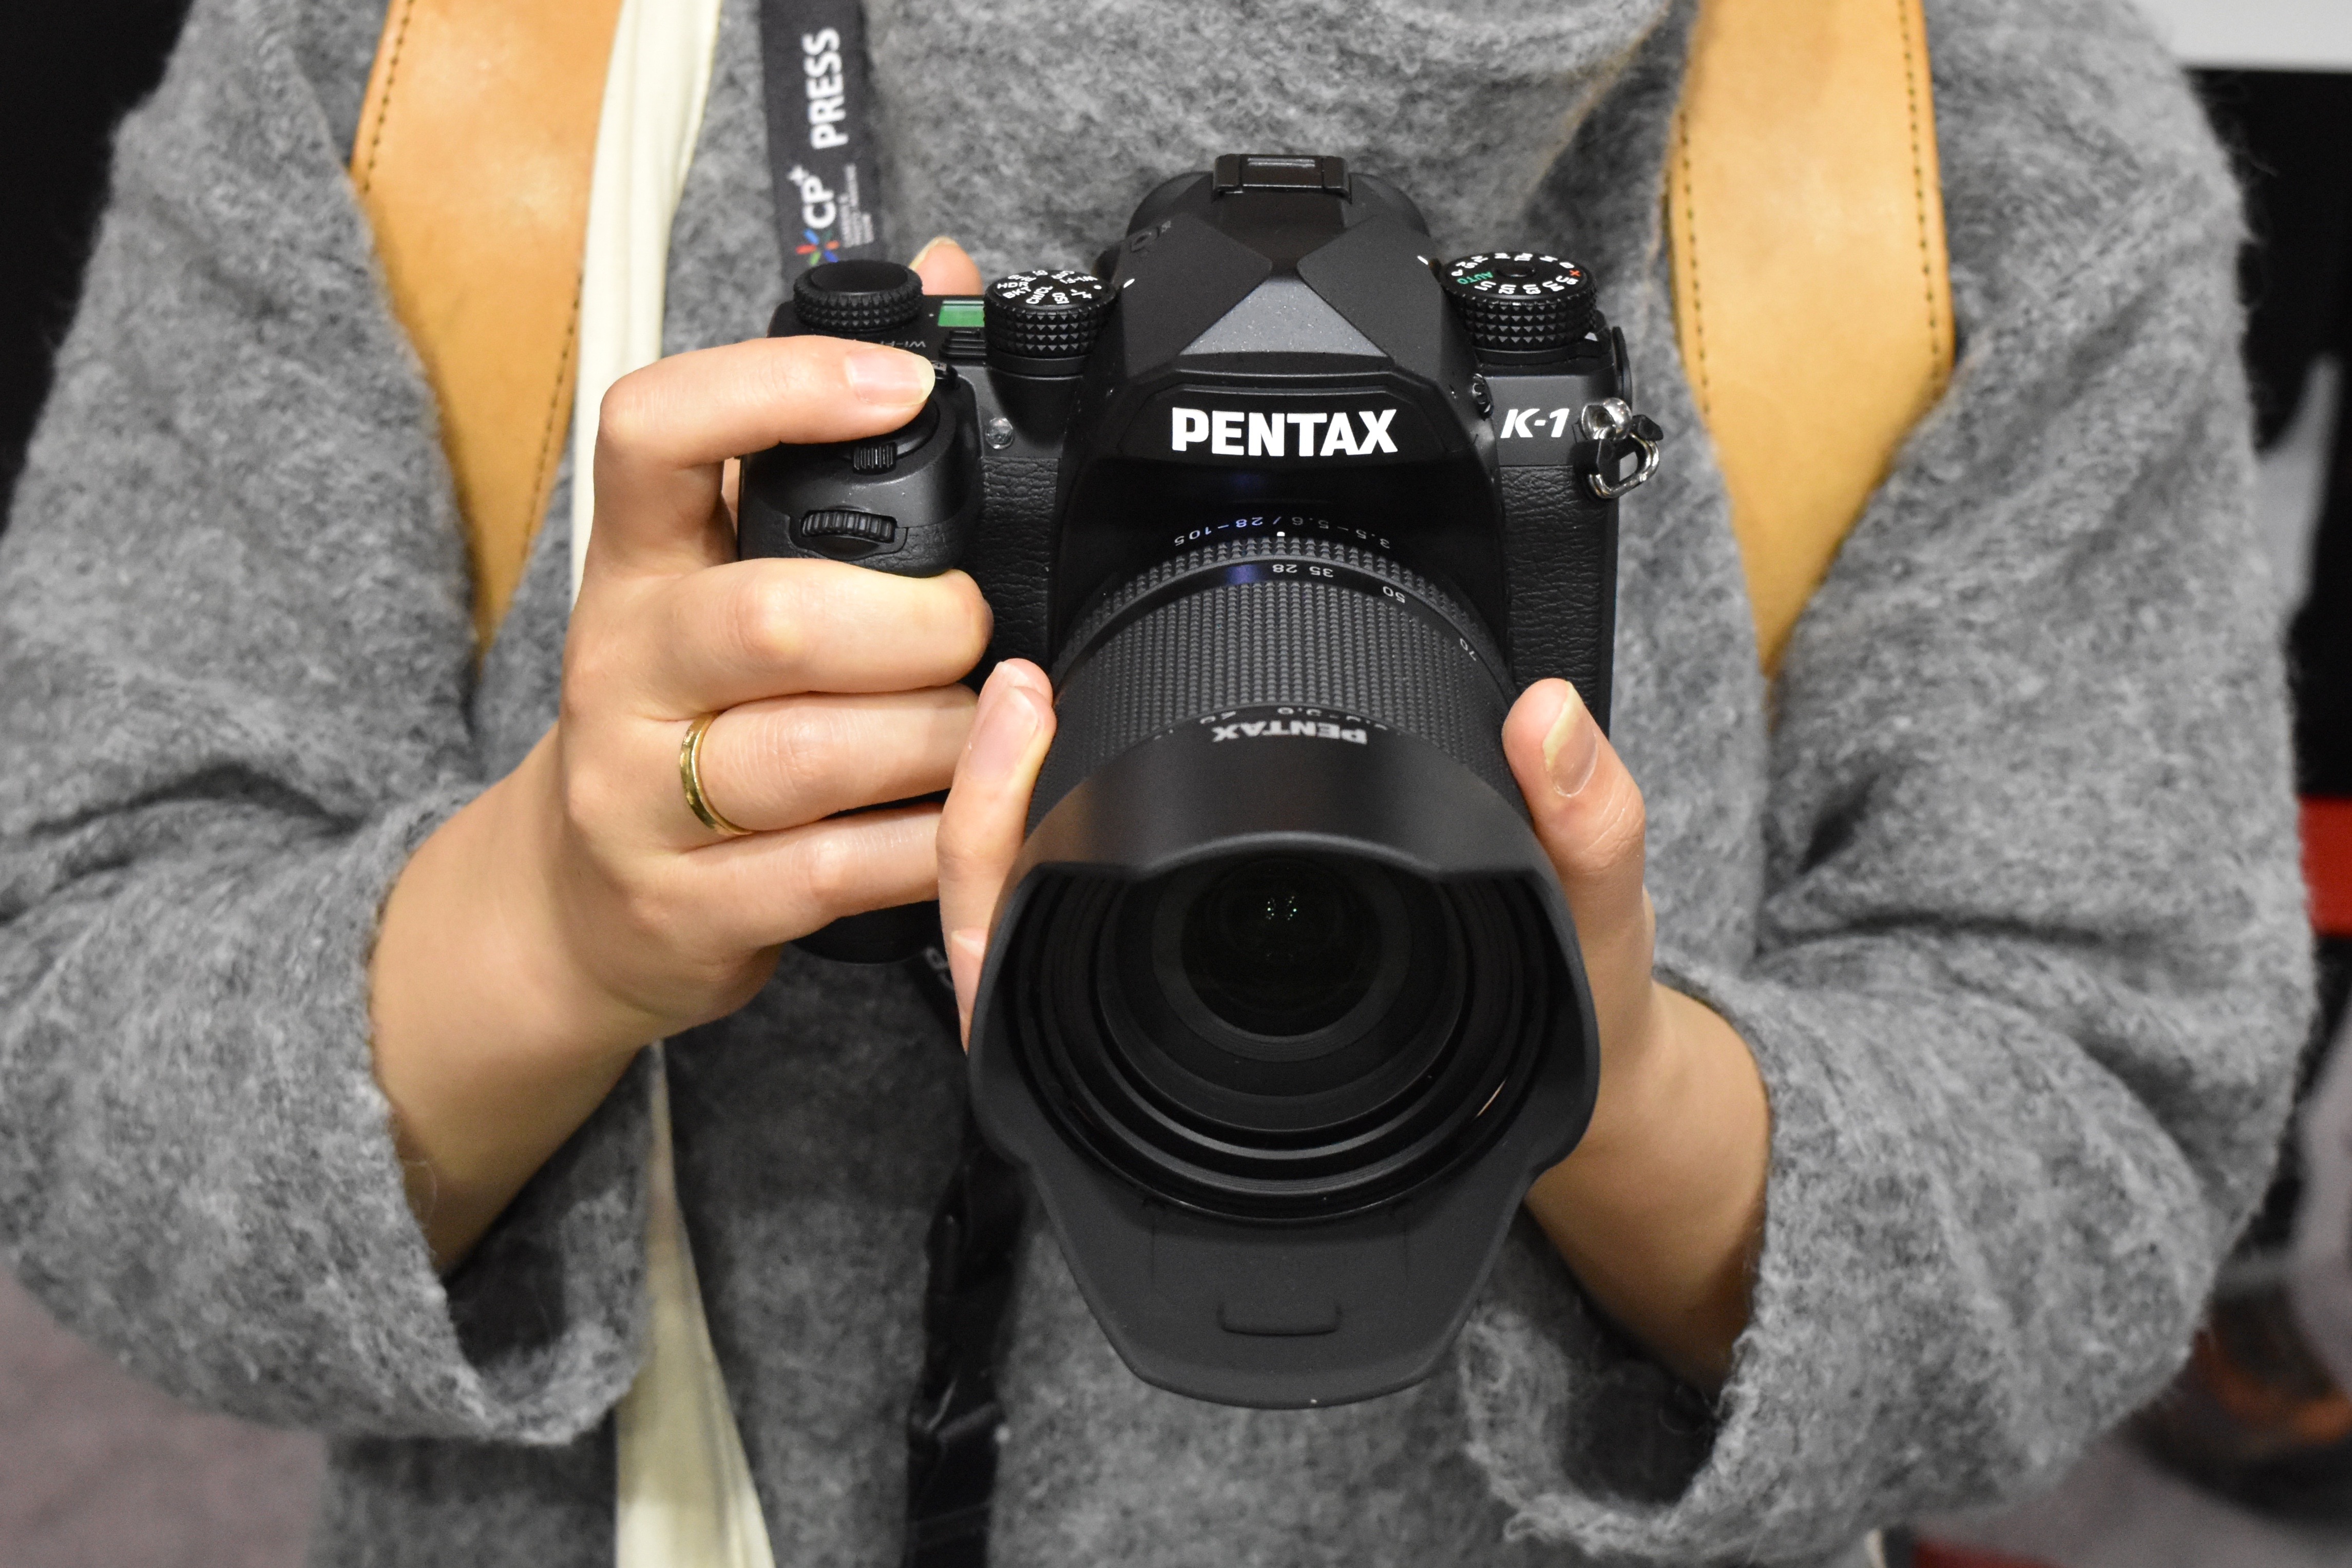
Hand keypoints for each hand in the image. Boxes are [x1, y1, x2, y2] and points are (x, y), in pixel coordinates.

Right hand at [370, 242, 998, 1265]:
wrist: (579, 908)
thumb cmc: (686, 716)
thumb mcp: (725, 577)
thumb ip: (826, 447)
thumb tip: (943, 270)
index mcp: (636, 566)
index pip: (654, 433)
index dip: (780, 390)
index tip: (898, 386)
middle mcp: (622, 670)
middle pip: (778, 615)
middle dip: (923, 622)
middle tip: (967, 635)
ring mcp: (642, 798)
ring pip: (823, 753)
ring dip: (942, 741)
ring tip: (970, 732)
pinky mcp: (689, 909)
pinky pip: (843, 871)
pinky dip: (931, 845)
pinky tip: (954, 825)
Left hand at [929, 672, 1770, 1388]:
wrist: (1584, 1071)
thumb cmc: (1564, 1020)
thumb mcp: (1590, 932)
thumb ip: (1583, 834)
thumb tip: (1546, 723)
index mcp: (1249, 1062)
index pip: (1059, 975)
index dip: (1003, 843)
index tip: (1028, 717)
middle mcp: (1192, 1041)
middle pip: (1011, 943)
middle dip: (982, 813)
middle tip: (1018, 690)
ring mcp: (1185, 1006)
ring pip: (1033, 934)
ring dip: (1011, 821)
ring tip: (1035, 700)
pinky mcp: (1204, 962)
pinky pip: (1095, 911)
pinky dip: (1065, 832)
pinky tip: (1084, 751)